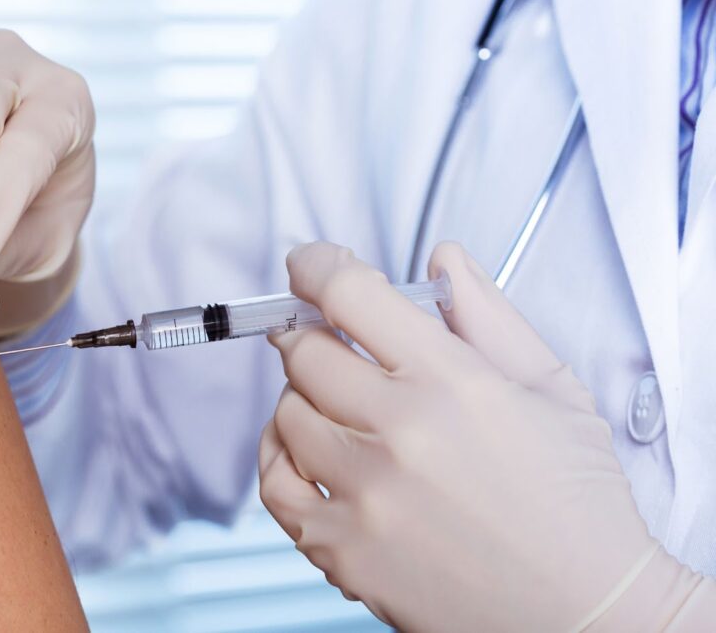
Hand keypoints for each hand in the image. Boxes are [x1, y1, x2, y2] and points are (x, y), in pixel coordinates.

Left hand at [259, 241, 696, 630]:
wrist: (583, 613)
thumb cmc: (576, 505)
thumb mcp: (553, 390)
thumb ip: (488, 316)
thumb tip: (442, 260)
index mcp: (452, 383)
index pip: (350, 296)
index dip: (318, 266)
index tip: (310, 265)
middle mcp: (400, 433)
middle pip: (306, 353)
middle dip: (313, 335)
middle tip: (333, 342)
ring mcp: (364, 495)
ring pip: (287, 413)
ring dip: (304, 397)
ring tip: (341, 405)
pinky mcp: (343, 549)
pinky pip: (274, 484)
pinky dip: (280, 455)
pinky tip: (308, 450)